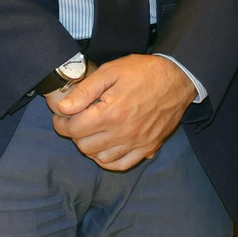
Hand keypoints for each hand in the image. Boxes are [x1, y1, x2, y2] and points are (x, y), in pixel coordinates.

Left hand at [52, 54, 194, 170]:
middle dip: (74, 134)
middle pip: (84, 146)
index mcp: (111, 114)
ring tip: (89, 132)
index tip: (60, 116)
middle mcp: (123, 133)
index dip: (61, 123)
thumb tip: (63, 108)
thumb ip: (85, 91)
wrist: (177, 79)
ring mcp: (137, 143)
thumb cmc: (142, 72)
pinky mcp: (149, 147)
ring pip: (101, 158)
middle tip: (75, 122)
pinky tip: (104, 148)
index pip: (74, 130)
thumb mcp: (110, 72)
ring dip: (90, 147)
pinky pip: (122, 164)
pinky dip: (108, 160)